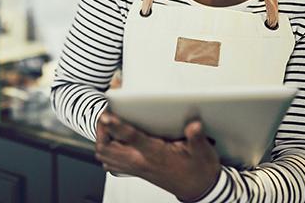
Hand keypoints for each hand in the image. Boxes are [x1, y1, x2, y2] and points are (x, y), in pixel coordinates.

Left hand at [95, 111, 219, 201]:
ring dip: (101, 140)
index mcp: (155, 154)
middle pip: (107, 147)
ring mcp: (136, 167)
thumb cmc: (198, 170)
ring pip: (105, 155)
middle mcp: (141, 161)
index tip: (106, 115)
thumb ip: (196, 138)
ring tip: (106, 125)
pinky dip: (106, 151)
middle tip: (105, 115)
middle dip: (101, 130)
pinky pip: (110, 162)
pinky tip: (112, 140)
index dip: (116, 125)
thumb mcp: (202, 152)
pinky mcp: (135, 171)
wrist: (198, 189)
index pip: (131, 138)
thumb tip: (194, 125)